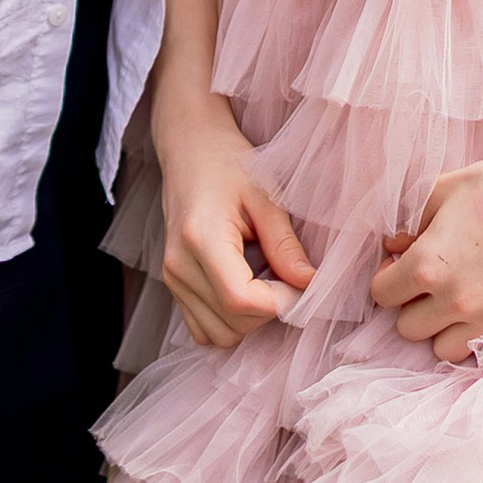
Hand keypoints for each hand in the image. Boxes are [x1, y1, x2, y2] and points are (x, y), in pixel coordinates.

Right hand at [151, 88, 316, 351]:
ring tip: (264, 280)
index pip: (241, 301)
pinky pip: (203, 328)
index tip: (301, 282)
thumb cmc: (229, 162)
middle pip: (231, 324)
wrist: (189, 147)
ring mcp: (171, 279)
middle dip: (268, 310)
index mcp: (201, 239)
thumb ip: (286, 245)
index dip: (279, 302)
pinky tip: (245, 287)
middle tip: (285, 276)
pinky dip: (229, 320)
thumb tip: (311, 285)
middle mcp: (178, 266)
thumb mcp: (266, 195)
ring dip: (249, 319)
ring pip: (217, 334)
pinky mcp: (172, 285)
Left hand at [369, 142, 482, 362]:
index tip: (401, 266)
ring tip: (459, 300)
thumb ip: (407, 226)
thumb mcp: (438, 193)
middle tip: (432, 283)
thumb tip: (391, 247)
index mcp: (427, 265)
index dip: (388, 277)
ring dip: (445, 328)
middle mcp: (456, 299)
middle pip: (408, 329)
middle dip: (414, 305)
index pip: (382, 295)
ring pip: (445, 349)